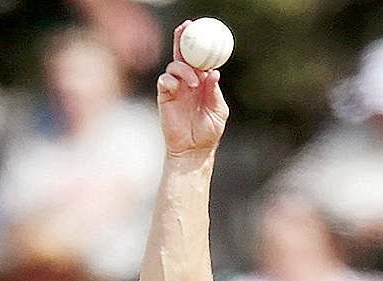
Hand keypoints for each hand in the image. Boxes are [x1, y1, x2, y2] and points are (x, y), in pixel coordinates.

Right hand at [158, 26, 228, 156]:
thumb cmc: (208, 133)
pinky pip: (164, 81)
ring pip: (174, 66)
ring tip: (194, 82)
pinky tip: (177, 87)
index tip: (202, 31)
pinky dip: (170, 79)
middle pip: (183, 55)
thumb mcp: (218, 110)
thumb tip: (213, 73)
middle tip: (185, 27)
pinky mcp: (164, 98)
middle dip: (183, 39)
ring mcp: (176, 89)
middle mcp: (188, 82)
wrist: (193, 151)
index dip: (199, 44)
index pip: (199, 58)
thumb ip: (214, 92)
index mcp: (202, 82)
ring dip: (184, 69)